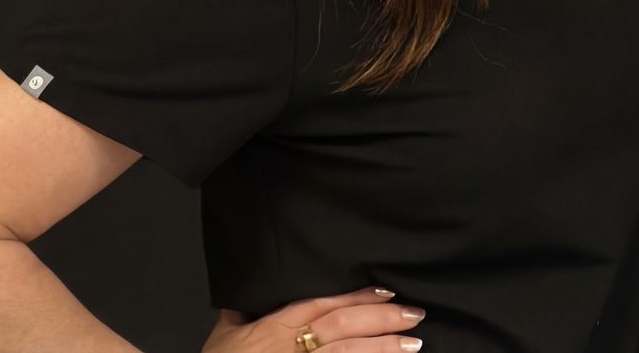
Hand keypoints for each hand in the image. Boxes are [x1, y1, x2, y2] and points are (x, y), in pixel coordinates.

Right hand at [202, 286, 426, 351]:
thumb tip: (242, 296)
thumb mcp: (223, 338)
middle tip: (414, 313)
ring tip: (414, 343)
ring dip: (383, 348)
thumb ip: (238, 315)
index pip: (322, 306)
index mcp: (274, 329)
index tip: (386, 292)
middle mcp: (291, 347)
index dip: (356, 298)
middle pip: (342, 326)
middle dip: (380, 319)